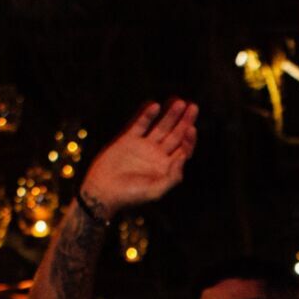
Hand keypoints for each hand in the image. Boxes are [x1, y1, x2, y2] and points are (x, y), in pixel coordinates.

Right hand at [79, 99, 198, 215]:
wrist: (104, 192)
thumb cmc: (130, 196)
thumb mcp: (156, 191)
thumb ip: (173, 177)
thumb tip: (183, 158)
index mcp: (167, 168)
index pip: (184, 149)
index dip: (190, 139)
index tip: (191, 129)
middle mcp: (157, 155)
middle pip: (176, 135)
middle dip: (185, 121)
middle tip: (194, 107)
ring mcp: (143, 146)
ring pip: (161, 127)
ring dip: (170, 115)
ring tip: (179, 102)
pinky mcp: (128, 140)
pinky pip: (140, 124)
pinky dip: (147, 115)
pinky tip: (155, 106)